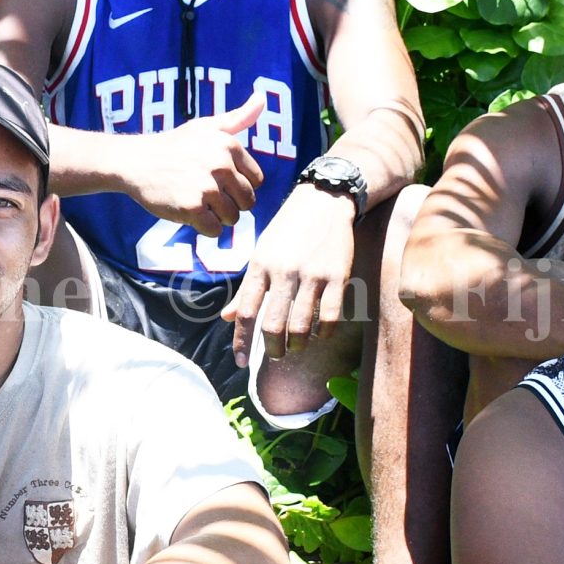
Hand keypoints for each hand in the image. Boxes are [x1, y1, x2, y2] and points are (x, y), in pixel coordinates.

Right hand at [126, 96, 264, 233]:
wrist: (135, 161)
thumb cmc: (174, 145)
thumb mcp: (206, 126)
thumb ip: (238, 117)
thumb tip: (262, 97)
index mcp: (229, 145)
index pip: (256, 180)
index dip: (238, 185)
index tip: (219, 181)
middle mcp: (221, 164)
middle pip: (247, 201)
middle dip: (230, 203)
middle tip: (206, 195)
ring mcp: (206, 187)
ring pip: (232, 218)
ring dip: (217, 217)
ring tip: (197, 202)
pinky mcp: (191, 207)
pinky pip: (214, 230)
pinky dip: (204, 228)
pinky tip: (189, 212)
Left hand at [227, 186, 358, 364]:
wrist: (323, 201)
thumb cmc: (287, 230)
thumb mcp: (260, 253)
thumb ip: (246, 288)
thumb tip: (226, 317)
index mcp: (260, 266)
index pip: (245, 310)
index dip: (240, 341)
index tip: (241, 362)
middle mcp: (283, 271)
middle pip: (272, 324)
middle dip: (272, 349)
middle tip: (274, 355)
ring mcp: (311, 274)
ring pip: (301, 324)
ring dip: (297, 345)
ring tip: (296, 349)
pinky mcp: (337, 275)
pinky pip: (330, 315)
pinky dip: (325, 332)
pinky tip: (321, 334)